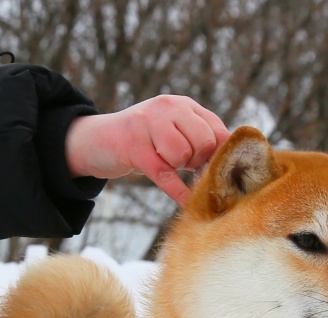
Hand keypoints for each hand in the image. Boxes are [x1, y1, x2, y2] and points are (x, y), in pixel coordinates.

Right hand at [64, 95, 229, 205]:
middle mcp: (168, 108)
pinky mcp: (135, 148)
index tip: (211, 168)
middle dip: (197, 161)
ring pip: (183, 155)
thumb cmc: (143, 142)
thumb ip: (199, 139)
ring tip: (164, 162)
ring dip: (177, 168)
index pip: (219, 130)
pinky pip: (165, 174)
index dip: (219, 155)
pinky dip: (178, 191)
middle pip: (204, 142)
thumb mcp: (172, 130)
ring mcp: (149, 125)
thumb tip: (230, 166)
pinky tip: (187, 202)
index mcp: (183, 105)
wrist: (96, 140)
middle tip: (182, 164)